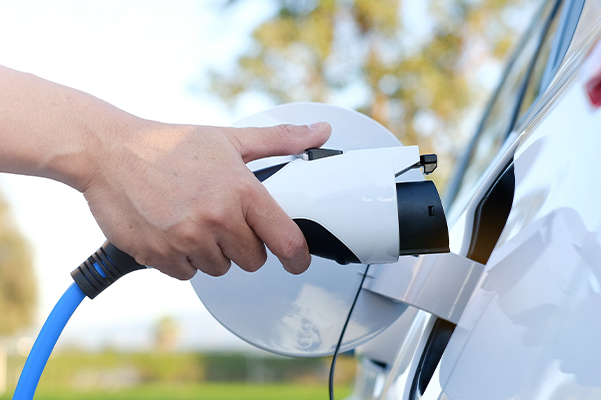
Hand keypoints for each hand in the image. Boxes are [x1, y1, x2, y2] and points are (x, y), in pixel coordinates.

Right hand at [82, 121, 330, 279]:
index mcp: (241, 191)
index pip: (286, 241)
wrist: (109, 152)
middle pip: (253, 260)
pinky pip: (187, 274)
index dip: (298, 258)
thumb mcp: (229, 138)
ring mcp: (187, 240)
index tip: (298, 262)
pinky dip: (183, 259)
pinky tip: (173, 230)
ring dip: (212, 252)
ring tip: (193, 220)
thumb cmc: (170, 145)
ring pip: (219, 268)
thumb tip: (321, 132)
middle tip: (224, 220)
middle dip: (244, 245)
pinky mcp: (159, 255)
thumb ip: (279, 140)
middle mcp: (217, 219)